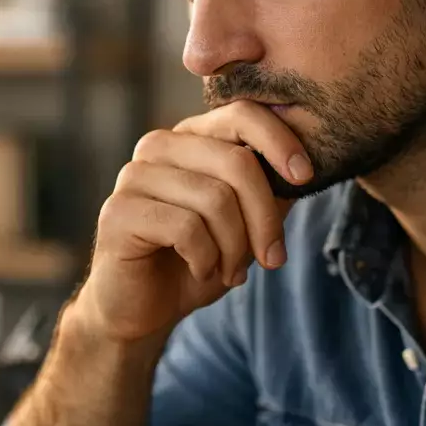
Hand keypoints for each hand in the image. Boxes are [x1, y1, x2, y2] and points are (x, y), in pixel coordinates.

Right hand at [76, 99, 311, 343]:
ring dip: (235, 248)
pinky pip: (186, 228)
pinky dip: (206, 259)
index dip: (280, 142)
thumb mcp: (246, 223)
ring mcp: (133, 177)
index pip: (241, 115)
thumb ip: (270, 190)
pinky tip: (199, 270)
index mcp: (189, 138)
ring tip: (230, 271)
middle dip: (265, 219)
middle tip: (272, 258)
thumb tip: (307, 166)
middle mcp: (157, 147)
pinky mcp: (118, 212)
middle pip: (236, 163)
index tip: (305, 178)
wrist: (143, 310)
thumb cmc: (196, 261)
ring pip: (215, 199)